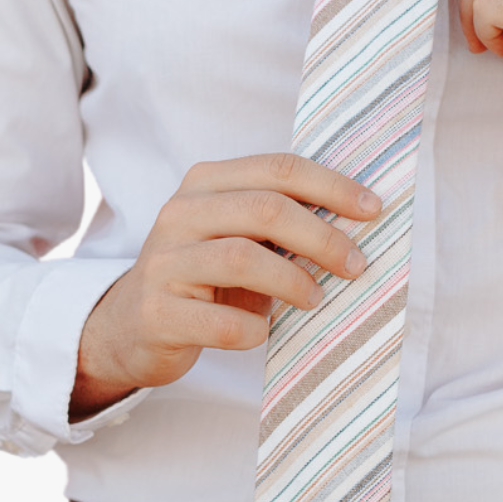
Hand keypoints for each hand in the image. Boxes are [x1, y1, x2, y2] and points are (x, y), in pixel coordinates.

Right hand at [71, 154, 379, 419]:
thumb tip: (356, 221)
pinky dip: (254, 329)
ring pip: (242, 257)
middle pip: (265, 208)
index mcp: (204, 183)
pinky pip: (220, 322)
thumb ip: (279, 221)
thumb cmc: (204, 278)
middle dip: (322, 236)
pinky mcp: (156, 313)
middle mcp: (180, 213)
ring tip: (317, 298)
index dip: (332, 186)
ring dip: (293, 281)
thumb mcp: (236, 236)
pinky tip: (263, 332)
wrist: (129, 326)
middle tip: (357, 264)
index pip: (278, 168)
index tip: (373, 210)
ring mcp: (164, 263)